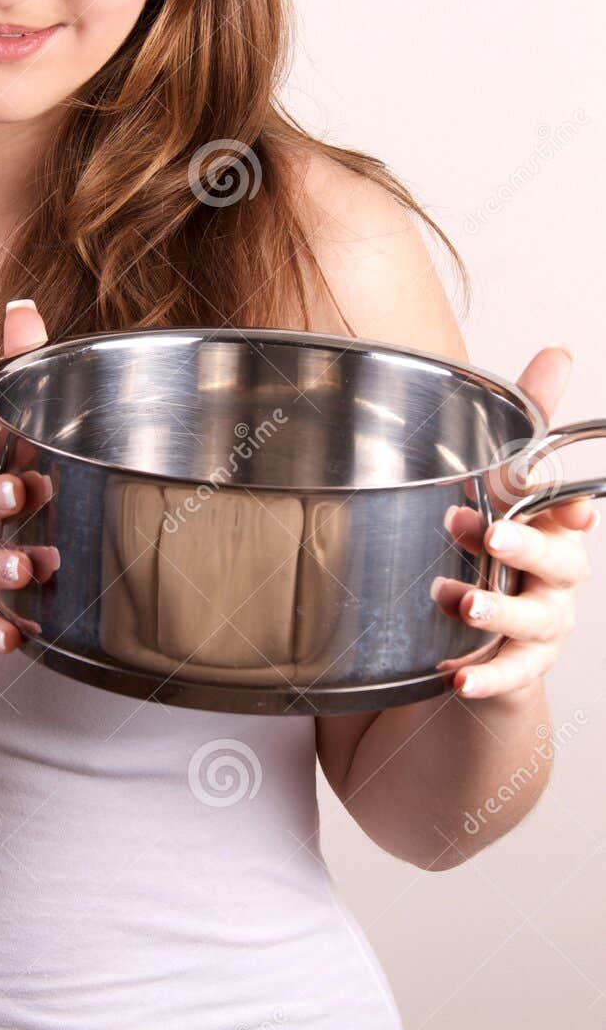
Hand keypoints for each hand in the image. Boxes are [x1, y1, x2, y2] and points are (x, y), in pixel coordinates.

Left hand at [432, 345, 597, 699]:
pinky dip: (486, 677)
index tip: (569, 509)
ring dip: (498, 611)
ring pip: (534, 621)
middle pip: (557, 564)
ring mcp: (540, 626)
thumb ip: (523, 426)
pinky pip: (509, 676)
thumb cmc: (491, 552)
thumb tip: (559, 352)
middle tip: (488, 536)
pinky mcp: (518, 669)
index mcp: (549, 530)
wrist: (478, 639)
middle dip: (526, 548)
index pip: (567, 513)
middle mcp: (553, 579)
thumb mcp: (497, 488)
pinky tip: (458, 676)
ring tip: (459, 603)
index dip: (570, 509)